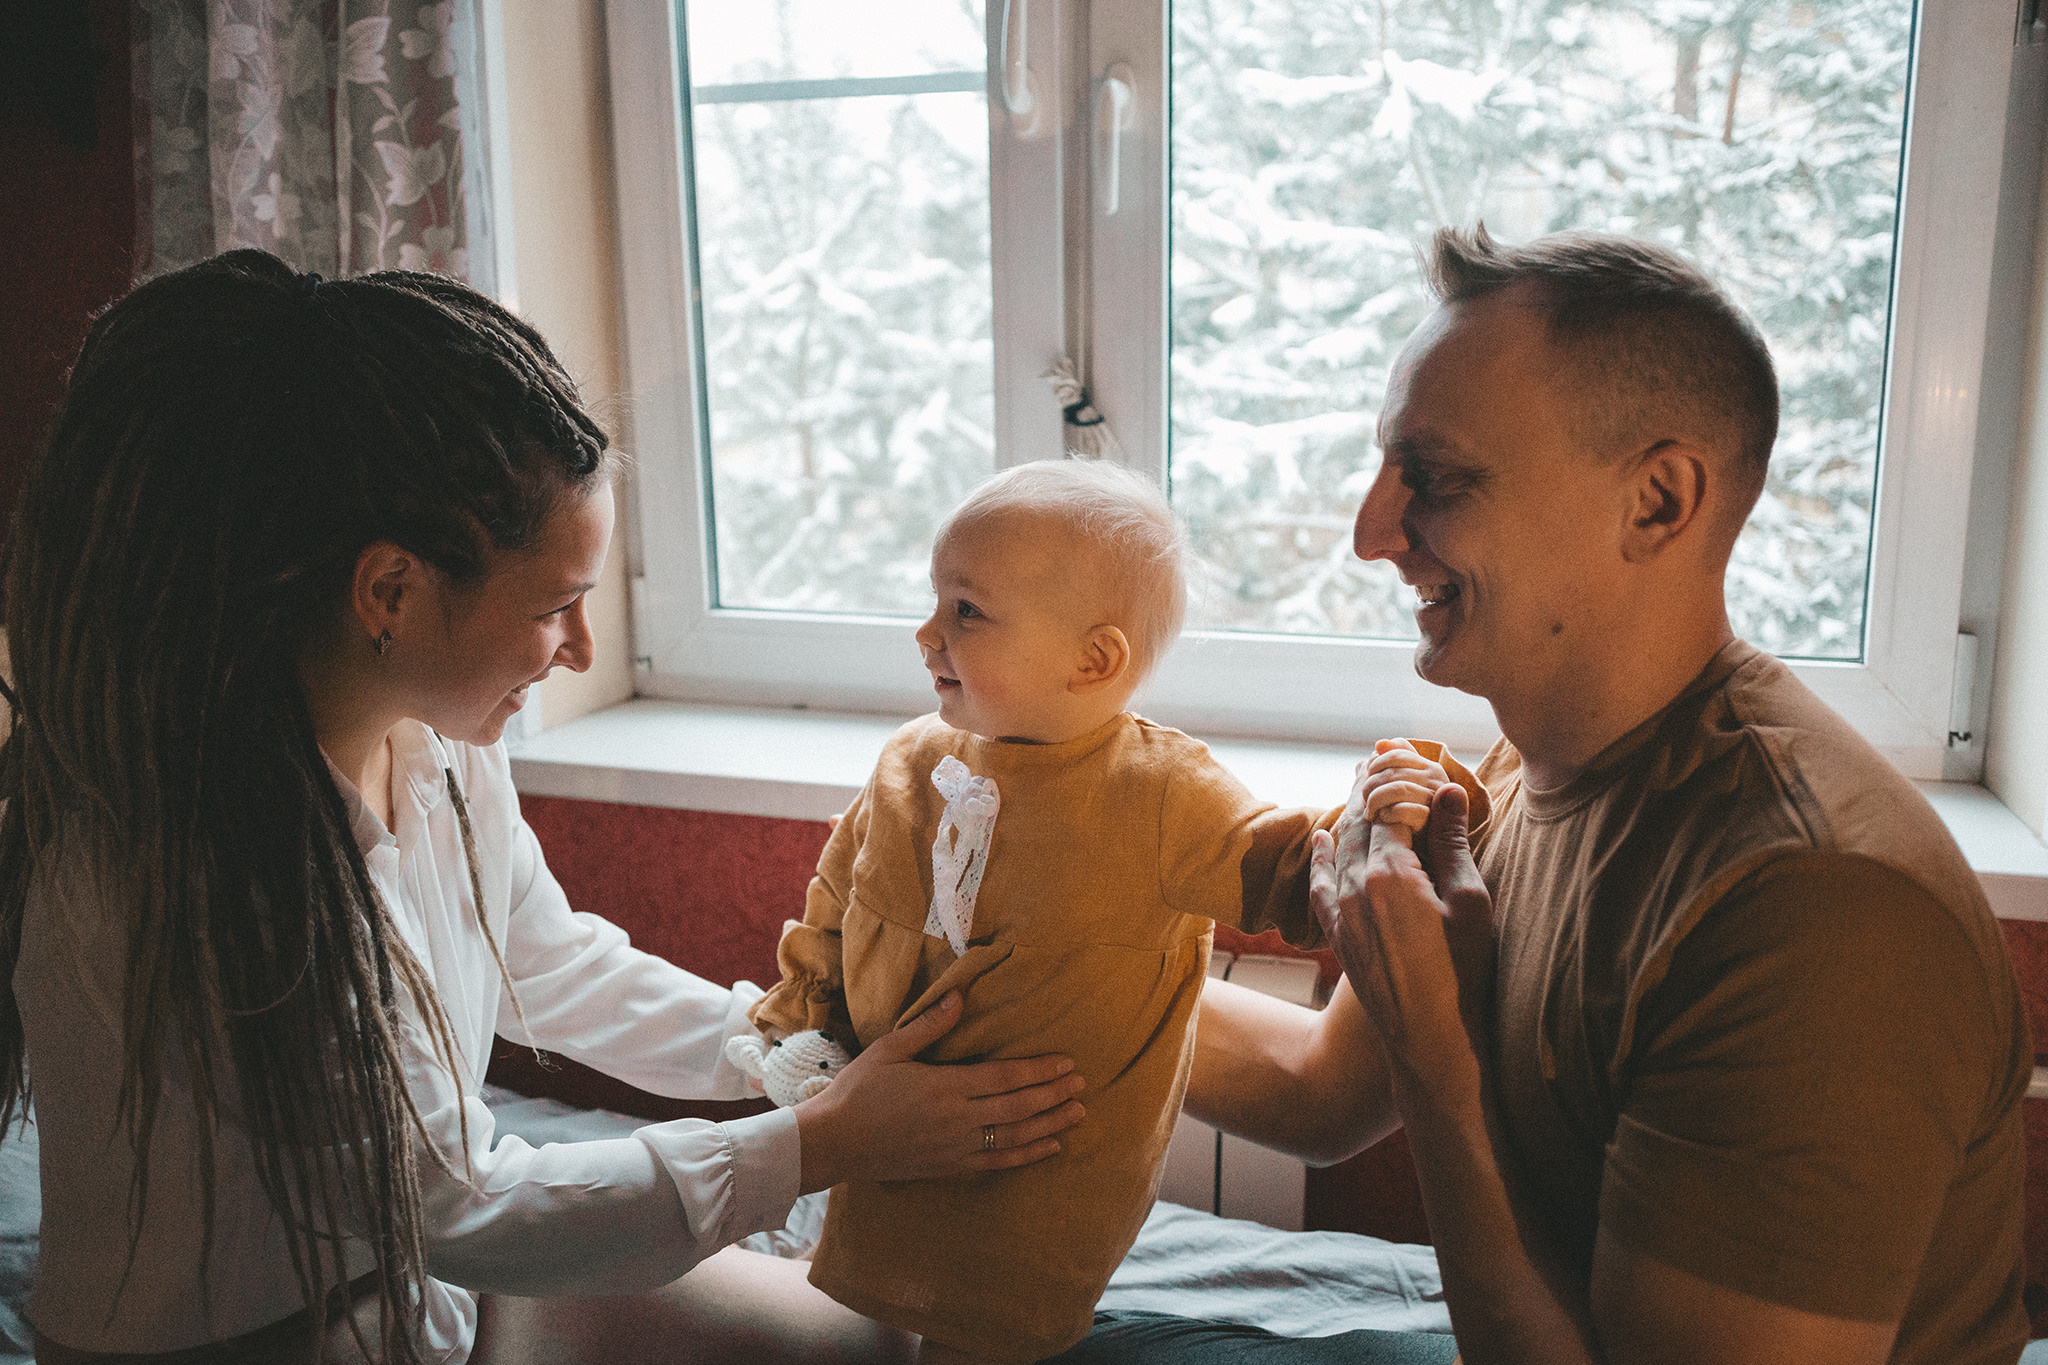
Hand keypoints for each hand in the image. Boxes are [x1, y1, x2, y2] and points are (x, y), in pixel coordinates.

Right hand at [793, 991, 1086, 1192]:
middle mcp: (958, 1120)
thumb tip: (959, 995)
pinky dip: (1027, 1156)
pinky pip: (998, 1163)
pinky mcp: (950, 1167)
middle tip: (1082, 1085)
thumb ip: (929, 1025)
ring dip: (1050, 1125)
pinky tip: (1049, 1148)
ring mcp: (956, 1147)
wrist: (834, 1143)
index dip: (1039, 1070)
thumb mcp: (890, 1049)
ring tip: (1077, 1113)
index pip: (1005, 1078)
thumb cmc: (858, 1091)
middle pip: (1018, 1108)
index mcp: (945, 1087)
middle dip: (1053, 1095)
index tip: (1067, 1063)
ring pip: (1015, 1138)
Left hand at [1310, 782, 1495, 1066]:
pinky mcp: (1336, 934)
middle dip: (1369, 789)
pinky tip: (1322, 839)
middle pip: (1360, 822)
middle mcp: (1356, 885)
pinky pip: (1321, 884)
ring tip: (1357, 788)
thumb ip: (1453, 843)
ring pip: (1339, 848)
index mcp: (1392, 872)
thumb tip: (1446, 790)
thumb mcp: (1470, 903)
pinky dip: (1322, 857)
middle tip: (1375, 758)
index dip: (1399, 779)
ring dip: (1349, 816)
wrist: (1429, 1040)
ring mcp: (1341, 911)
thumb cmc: (1463, 973)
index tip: (1402, 753)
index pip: (1390, 808)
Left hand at [1358, 738, 1450, 840]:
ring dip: (1377, 799)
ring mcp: (1437, 806)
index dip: (1378, 763)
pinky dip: (1389, 813)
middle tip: (1366, 801)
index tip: (1370, 777)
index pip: (1398, 753)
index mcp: (1432, 770)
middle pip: (1396, 770)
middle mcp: (1439, 783)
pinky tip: (1383, 819)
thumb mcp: (1406, 789)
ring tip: (1371, 813)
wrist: (1427, 857)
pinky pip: (1406, 810)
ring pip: (1399, 787)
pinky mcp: (1432, 829)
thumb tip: (1380, 744)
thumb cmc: (1411, 823)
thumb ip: (1397, 765)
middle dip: (1373, 784)